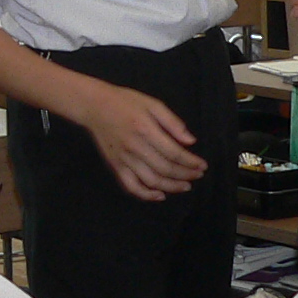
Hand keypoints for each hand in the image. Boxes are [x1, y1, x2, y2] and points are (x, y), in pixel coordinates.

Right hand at [77, 83, 205, 199]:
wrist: (95, 106)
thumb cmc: (125, 102)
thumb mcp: (152, 104)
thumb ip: (172, 122)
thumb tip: (190, 141)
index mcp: (146, 130)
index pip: (174, 153)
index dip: (190, 162)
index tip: (202, 166)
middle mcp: (135, 148)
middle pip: (165, 169)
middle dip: (185, 175)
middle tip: (198, 175)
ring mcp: (124, 159)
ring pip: (151, 181)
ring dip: (171, 187)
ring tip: (185, 186)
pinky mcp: (116, 166)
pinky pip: (132, 186)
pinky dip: (146, 195)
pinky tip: (160, 195)